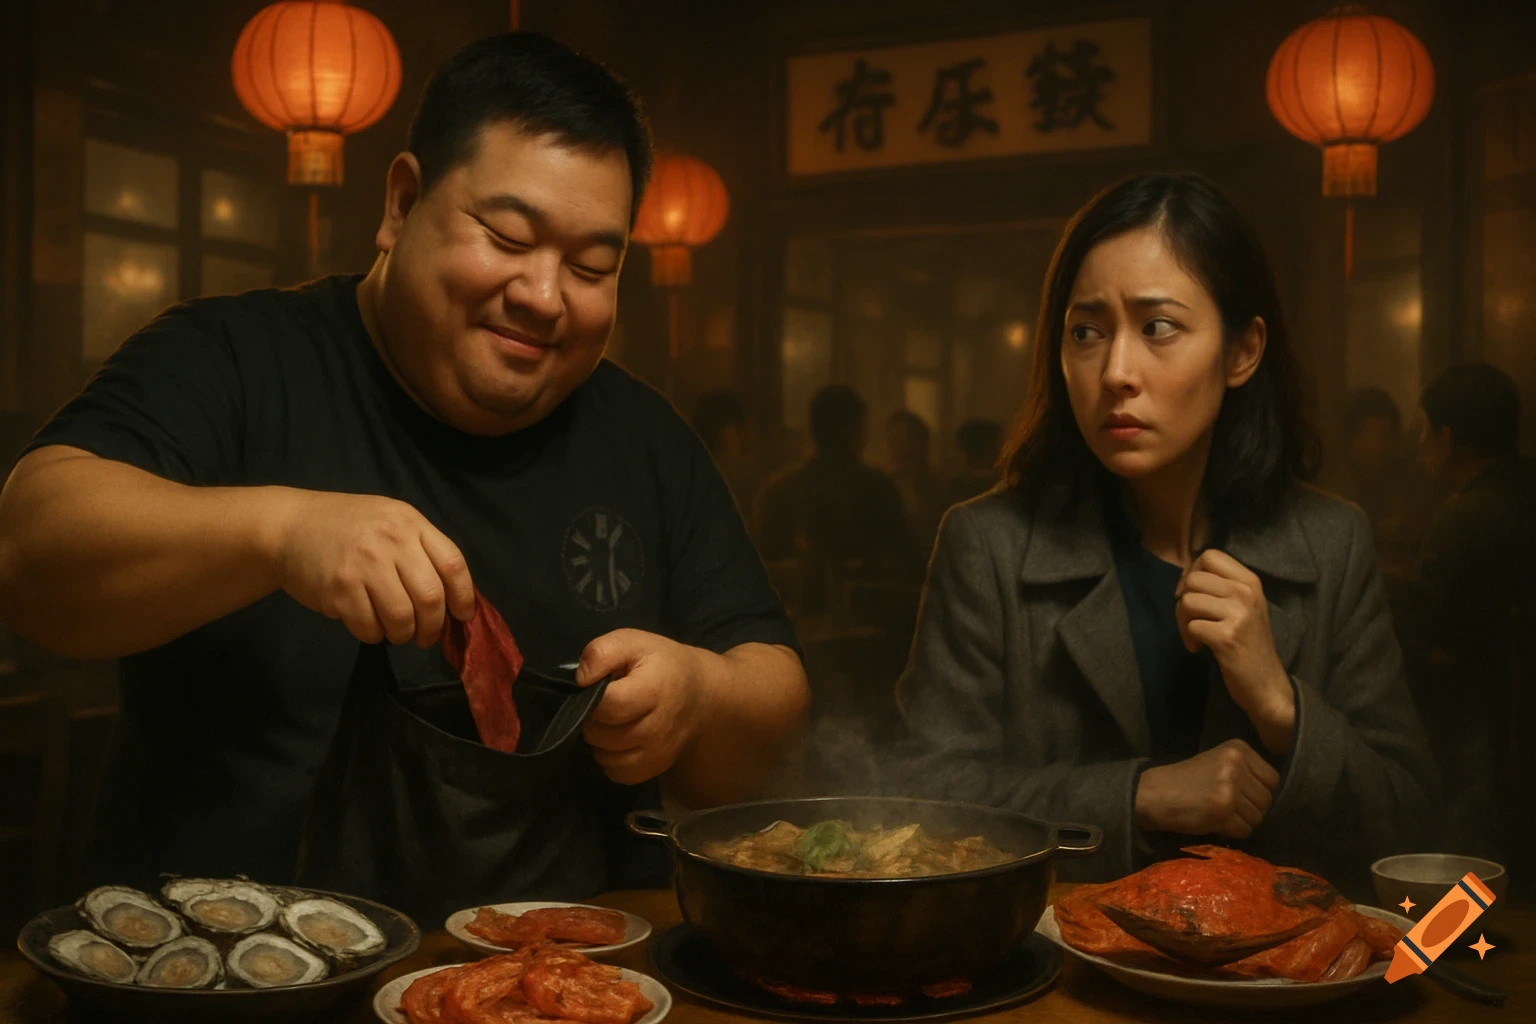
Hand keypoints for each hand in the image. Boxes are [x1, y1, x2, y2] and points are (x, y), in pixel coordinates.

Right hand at [272, 489, 474, 645]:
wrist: (290, 526)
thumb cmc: (348, 527)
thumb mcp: (390, 522)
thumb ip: (421, 550)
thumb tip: (453, 598)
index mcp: (410, 523)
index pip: (453, 564)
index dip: (464, 597)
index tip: (462, 616)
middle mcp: (391, 541)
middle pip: (430, 597)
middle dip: (433, 626)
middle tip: (426, 636)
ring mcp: (364, 564)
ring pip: (402, 617)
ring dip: (403, 634)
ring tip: (397, 632)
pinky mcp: (339, 588)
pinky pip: (369, 627)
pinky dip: (373, 635)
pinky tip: (368, 625)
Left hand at [576, 629, 708, 784]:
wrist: (702, 693)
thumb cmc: (662, 664)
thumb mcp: (633, 642)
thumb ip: (601, 652)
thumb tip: (579, 680)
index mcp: (654, 690)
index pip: (608, 706)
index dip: (592, 697)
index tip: (598, 688)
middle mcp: (658, 728)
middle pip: (602, 734)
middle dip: (592, 719)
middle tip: (604, 704)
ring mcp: (659, 752)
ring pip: (605, 757)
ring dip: (599, 741)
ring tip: (612, 721)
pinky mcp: (656, 769)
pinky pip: (617, 773)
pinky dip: (609, 758)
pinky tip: (618, 740)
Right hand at [1134, 739, 1280, 837]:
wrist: (1154, 793)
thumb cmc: (1187, 781)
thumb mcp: (1218, 763)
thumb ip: (1246, 773)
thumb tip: (1274, 798)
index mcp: (1238, 748)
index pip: (1272, 779)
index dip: (1259, 793)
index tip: (1240, 797)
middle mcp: (1236, 763)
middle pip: (1267, 799)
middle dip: (1251, 810)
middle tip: (1228, 809)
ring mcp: (1230, 785)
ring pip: (1258, 817)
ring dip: (1241, 823)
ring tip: (1219, 815)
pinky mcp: (1223, 808)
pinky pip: (1244, 829)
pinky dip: (1232, 832)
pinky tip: (1215, 823)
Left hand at [1176, 549, 1294, 749]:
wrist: (1266, 684)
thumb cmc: (1248, 643)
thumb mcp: (1242, 606)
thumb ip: (1220, 586)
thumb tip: (1185, 573)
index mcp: (1250, 581)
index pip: (1209, 555)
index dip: (1192, 572)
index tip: (1193, 595)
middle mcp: (1246, 593)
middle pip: (1193, 579)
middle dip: (1183, 601)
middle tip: (1192, 621)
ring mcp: (1239, 614)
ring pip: (1187, 601)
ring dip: (1183, 622)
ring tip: (1196, 636)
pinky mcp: (1227, 637)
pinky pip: (1191, 626)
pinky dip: (1189, 639)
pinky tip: (1200, 648)